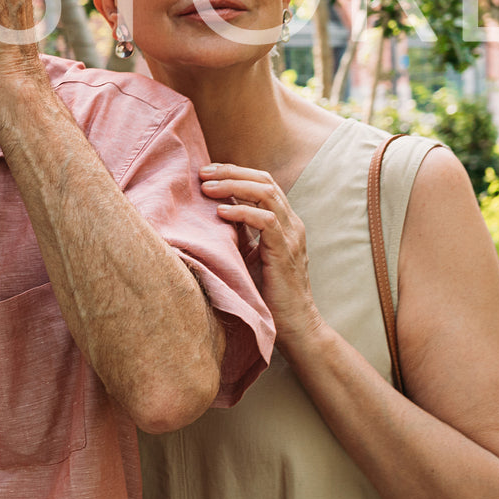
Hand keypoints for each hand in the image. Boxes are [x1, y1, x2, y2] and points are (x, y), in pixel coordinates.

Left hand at [200, 163, 325, 357]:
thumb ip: (241, 232)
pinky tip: (220, 212)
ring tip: (207, 188)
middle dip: (231, 172)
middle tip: (202, 172)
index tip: (207, 172)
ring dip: (233, 186)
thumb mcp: (251, 255)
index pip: (263, 182)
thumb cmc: (269, 293)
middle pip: (264, 181)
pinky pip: (266, 221)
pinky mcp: (286, 251)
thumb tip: (213, 210)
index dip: (235, 172)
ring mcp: (292, 236)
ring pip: (266, 193)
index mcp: (285, 221)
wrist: (295, 326)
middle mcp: (292, 223)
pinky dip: (242, 211)